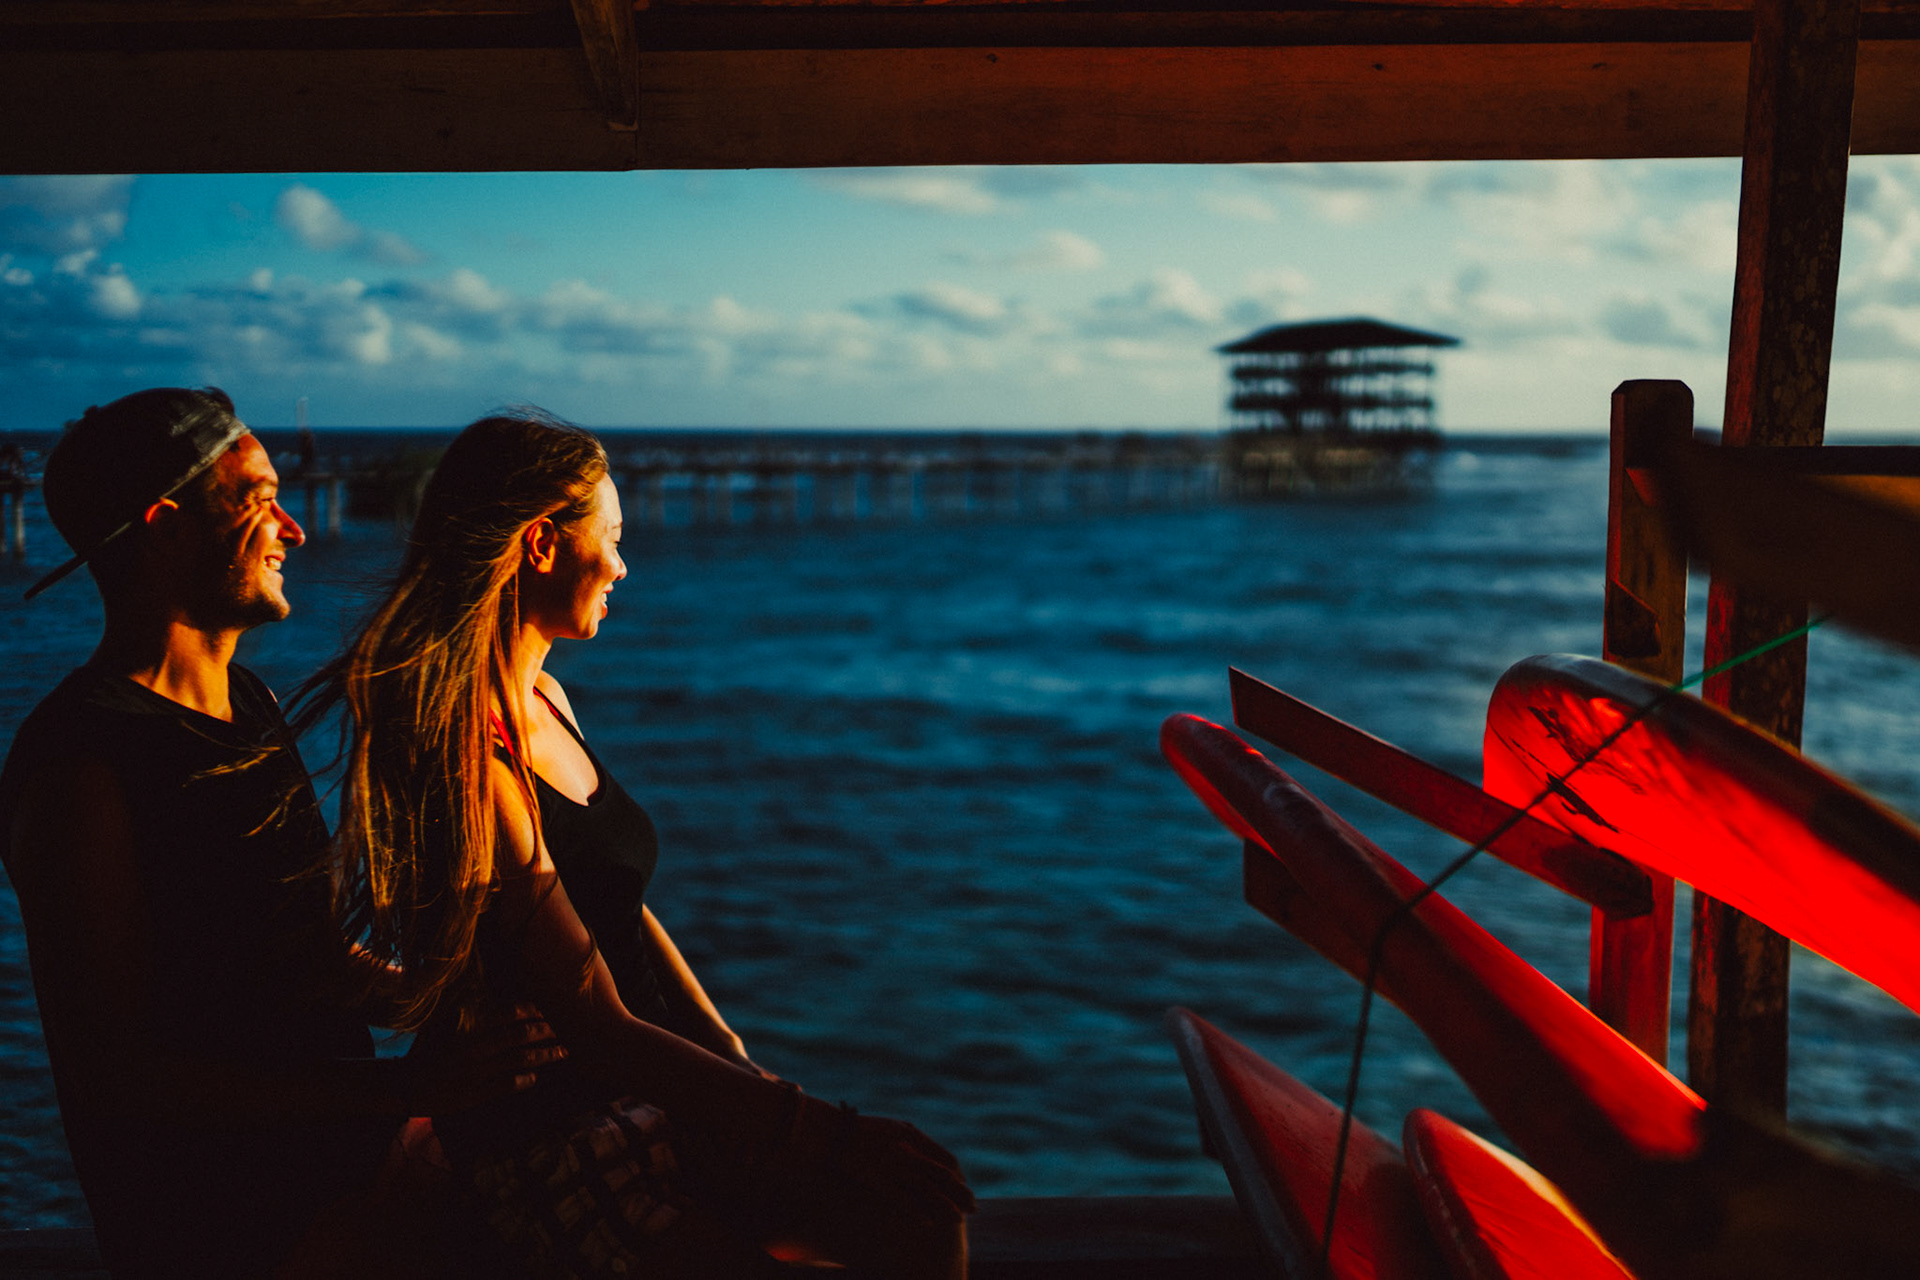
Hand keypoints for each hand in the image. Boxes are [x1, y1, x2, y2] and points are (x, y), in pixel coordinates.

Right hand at [397, 1003, 566, 1115]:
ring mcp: (476, 1073)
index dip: (530, 1012)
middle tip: (565, 1029)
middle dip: (545, 1032)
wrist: (402, 1084)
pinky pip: (506, 1086)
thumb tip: (497, 1006)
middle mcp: (474, 1049)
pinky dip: (524, 1080)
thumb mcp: (443, 1026)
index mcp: (467, 1030)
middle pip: (518, 1037)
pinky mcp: (474, 1095)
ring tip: (562, 1052)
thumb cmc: (424, 1052)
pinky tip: (535, 1077)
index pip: (506, 1015)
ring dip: (544, 1056)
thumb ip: (469, 1016)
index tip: (548, 1009)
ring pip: (518, 1061)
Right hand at [783, 1097, 975, 1223]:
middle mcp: (904, 1148)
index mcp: (910, 1134)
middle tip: (974, 1207)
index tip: (965, 1187)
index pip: (944, 1157)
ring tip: (959, 1220)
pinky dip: (916, 1210)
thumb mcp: (890, 1128)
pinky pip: (900, 1198)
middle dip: (959, 1192)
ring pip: (926, 1188)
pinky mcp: (875, 1178)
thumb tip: (927, 1157)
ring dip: (944, 1205)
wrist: (825, 1132)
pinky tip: (928, 1223)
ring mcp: (891, 1163)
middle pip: (940, 1174)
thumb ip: (911, 1140)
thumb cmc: (855, 1130)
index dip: (957, 1175)